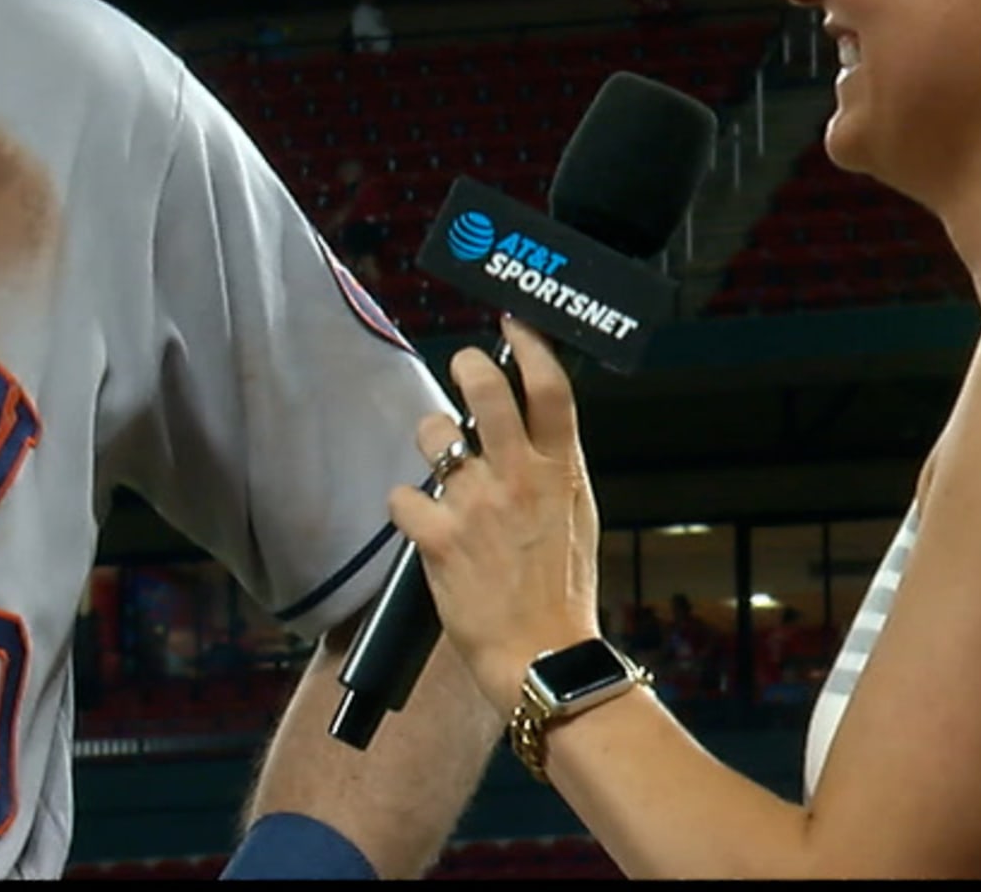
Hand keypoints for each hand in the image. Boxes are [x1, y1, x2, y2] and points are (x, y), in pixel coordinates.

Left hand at [387, 316, 602, 712]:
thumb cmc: (561, 589)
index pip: (551, 389)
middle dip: (470, 366)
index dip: (531, 346)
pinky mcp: (440, 539)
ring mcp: (477, 507)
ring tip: (440, 462)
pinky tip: (421, 522)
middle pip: (488, 391)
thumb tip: (535, 430)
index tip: (514, 326)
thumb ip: (555, 469)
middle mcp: (520, 479)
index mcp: (561, 472)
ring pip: (436, 435)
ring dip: (431, 439)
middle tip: (464, 365)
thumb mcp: (577, 517)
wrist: (543, 656)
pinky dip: (406, 507)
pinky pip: (403, 497)